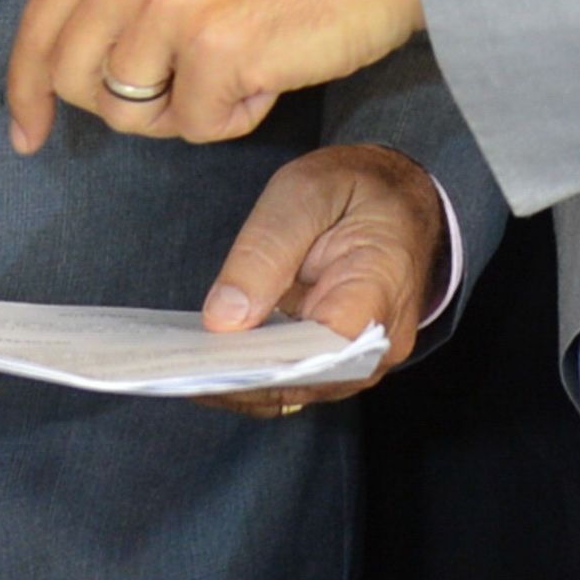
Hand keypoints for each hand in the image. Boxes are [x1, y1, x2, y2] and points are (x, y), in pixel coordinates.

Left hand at [7, 0, 422, 149]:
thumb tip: (86, 67)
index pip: (40, 22)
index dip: (26, 89)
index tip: (29, 134)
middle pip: (76, 81)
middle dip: (125, 106)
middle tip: (186, 91)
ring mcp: (172, 3)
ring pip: (131, 114)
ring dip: (185, 112)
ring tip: (239, 67)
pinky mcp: (217, 48)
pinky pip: (196, 127)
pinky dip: (235, 117)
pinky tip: (271, 74)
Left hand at [197, 144, 447, 414]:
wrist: (398, 202)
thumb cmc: (356, 189)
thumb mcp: (306, 192)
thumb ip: (266, 250)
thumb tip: (223, 319)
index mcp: (383, 283)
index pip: (332, 343)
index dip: (272, 359)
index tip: (217, 357)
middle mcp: (382, 339)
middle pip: (309, 378)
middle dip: (244, 378)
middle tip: (180, 366)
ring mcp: (363, 359)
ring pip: (298, 389)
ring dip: (242, 383)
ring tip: (183, 367)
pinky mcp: (340, 364)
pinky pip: (295, 383)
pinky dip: (251, 378)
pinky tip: (207, 363)